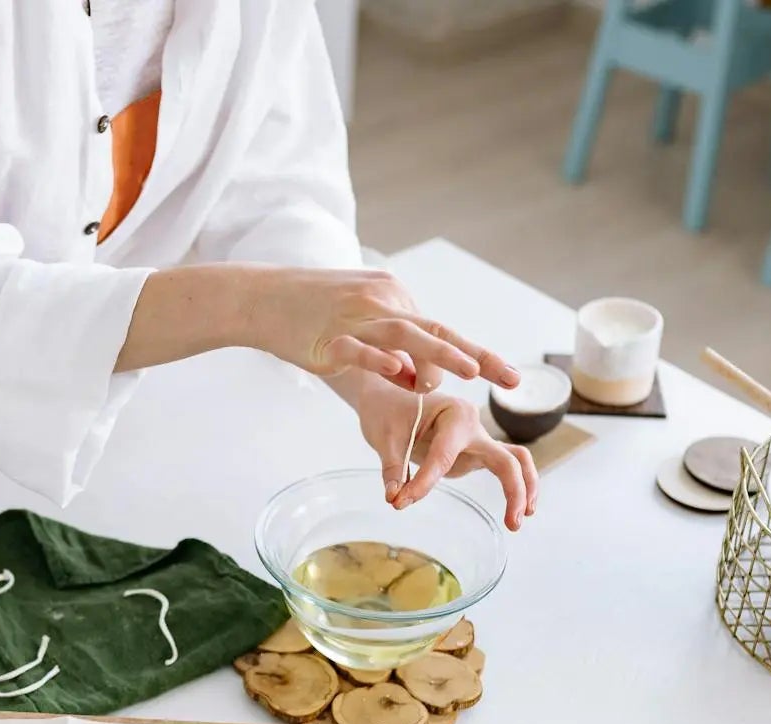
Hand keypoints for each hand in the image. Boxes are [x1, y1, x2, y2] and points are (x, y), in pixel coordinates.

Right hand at [242, 266, 519, 390]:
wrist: (259, 297)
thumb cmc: (309, 314)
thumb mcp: (358, 324)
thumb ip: (391, 350)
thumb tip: (417, 377)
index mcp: (392, 296)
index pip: (438, 330)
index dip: (473, 355)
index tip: (507, 376)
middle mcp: (381, 302)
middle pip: (437, 330)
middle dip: (478, 356)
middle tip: (511, 380)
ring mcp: (354, 319)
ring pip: (405, 335)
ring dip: (440, 354)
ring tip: (471, 373)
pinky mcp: (326, 338)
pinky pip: (358, 349)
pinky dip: (380, 360)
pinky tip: (402, 372)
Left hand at [355, 381, 537, 530]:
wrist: (388, 399)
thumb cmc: (387, 412)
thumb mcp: (384, 438)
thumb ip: (393, 469)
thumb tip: (395, 499)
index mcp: (454, 413)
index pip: (444, 455)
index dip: (424, 482)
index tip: (400, 502)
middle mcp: (473, 424)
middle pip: (506, 458)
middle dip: (513, 489)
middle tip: (512, 524)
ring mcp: (478, 439)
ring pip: (516, 461)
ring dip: (523, 489)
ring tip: (517, 523)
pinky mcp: (476, 452)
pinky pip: (505, 466)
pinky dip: (515, 485)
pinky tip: (514, 513)